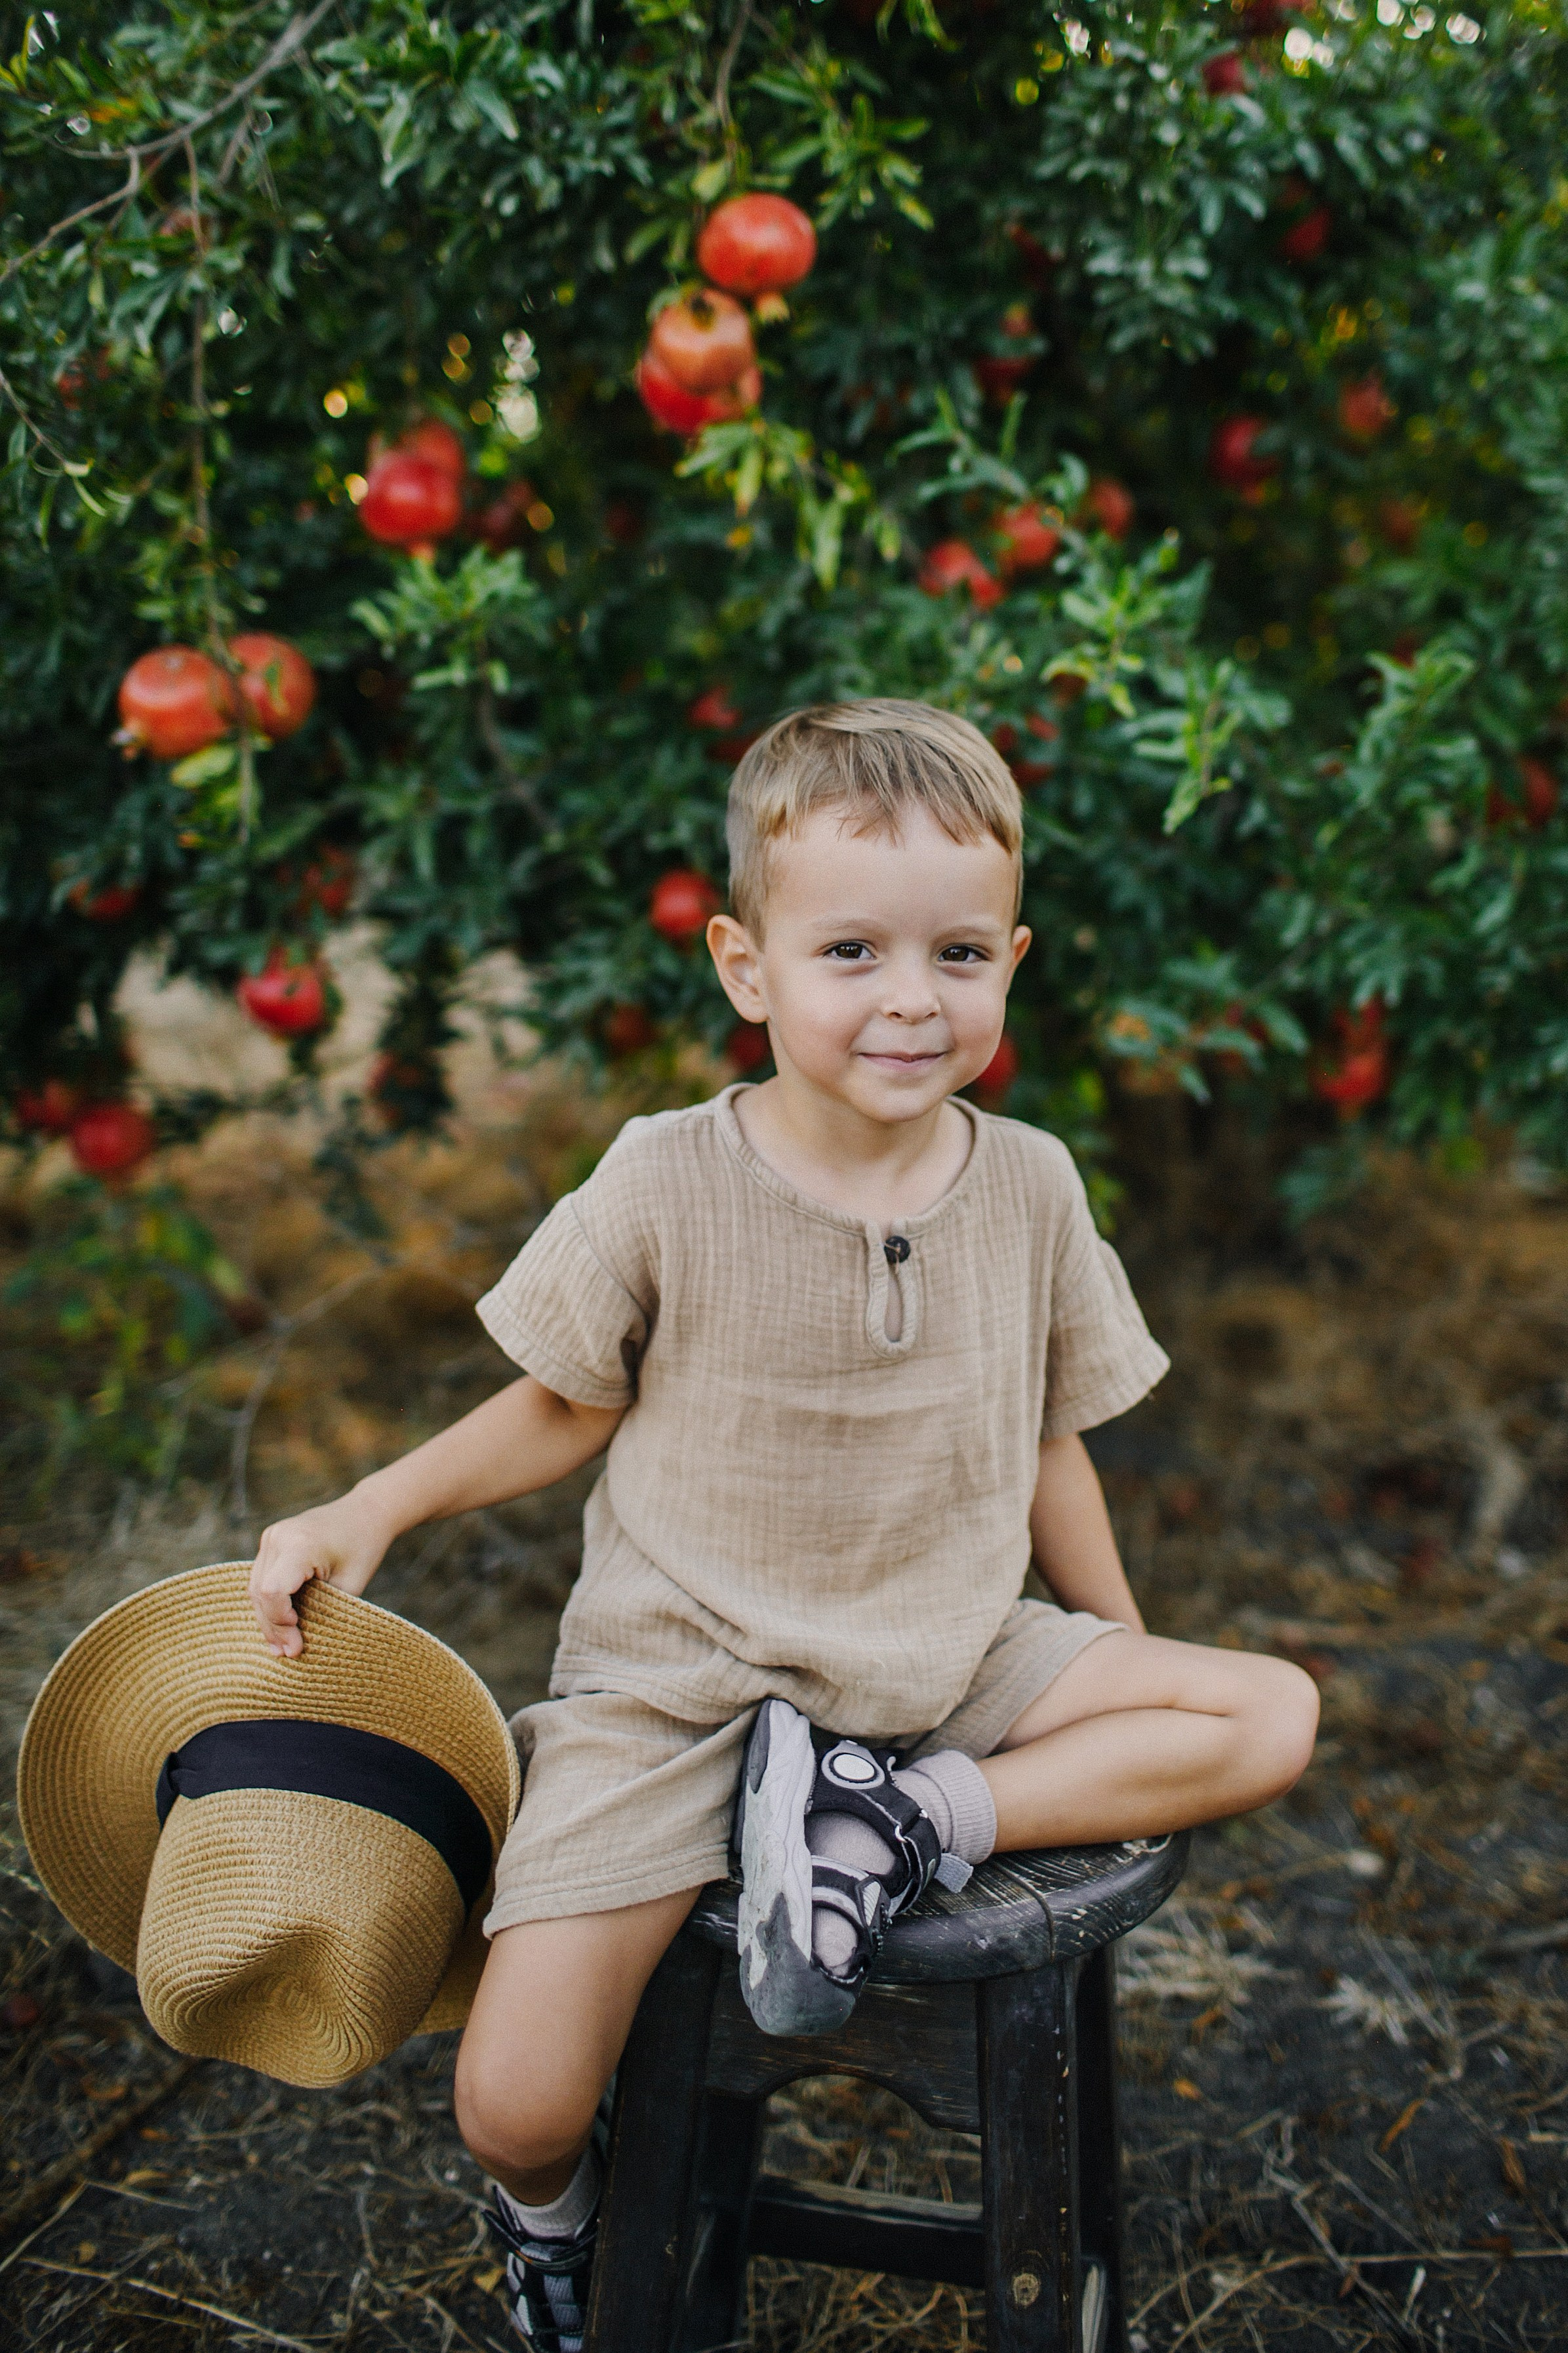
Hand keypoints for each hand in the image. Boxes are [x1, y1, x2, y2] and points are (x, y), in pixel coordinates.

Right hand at [248, 1493, 392, 1657]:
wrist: (365, 1512)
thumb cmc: (362, 1549)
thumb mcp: (349, 1584)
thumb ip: (322, 1612)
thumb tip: (296, 1645)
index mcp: (300, 1545)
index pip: (272, 1591)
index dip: (280, 1622)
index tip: (296, 1645)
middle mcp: (278, 1537)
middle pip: (260, 1592)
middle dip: (273, 1627)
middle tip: (288, 1653)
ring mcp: (271, 1536)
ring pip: (255, 1587)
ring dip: (268, 1618)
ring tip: (282, 1647)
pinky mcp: (271, 1540)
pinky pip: (261, 1577)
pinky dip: (269, 1601)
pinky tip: (281, 1625)